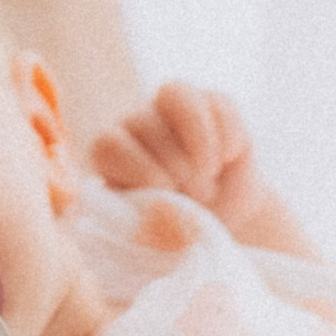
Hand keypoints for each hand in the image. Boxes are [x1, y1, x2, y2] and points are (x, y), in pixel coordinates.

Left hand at [89, 81, 313, 253]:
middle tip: (194, 196)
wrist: (226, 222)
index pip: (107, 144)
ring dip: (196, 135)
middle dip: (173, 163)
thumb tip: (164, 216)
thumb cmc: (180, 235)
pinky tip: (229, 159)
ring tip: (209, 171)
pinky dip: (227, 132)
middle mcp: (137, 126)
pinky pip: (217, 102)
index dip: (136, 167)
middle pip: (142, 122)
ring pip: (174, 93)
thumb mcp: (162, 243)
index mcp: (111, 158)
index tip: (162, 192)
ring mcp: (174, 110)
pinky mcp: (214, 105)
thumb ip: (156, 233)